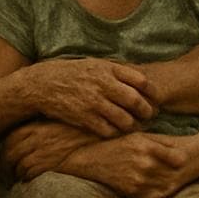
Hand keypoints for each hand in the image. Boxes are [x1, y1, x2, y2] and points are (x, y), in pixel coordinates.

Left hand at [1, 120, 98, 180]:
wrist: (92, 135)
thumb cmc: (73, 126)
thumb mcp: (52, 119)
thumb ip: (36, 126)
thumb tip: (20, 135)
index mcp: (34, 125)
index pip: (9, 138)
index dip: (3, 150)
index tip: (3, 156)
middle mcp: (36, 137)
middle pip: (10, 153)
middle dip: (4, 165)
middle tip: (5, 171)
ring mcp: (43, 150)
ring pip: (19, 165)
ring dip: (15, 174)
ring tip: (16, 177)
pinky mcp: (51, 163)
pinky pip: (31, 173)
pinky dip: (26, 178)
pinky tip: (28, 179)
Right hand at [22, 58, 156, 136]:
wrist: (43, 85)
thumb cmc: (71, 74)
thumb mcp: (94, 64)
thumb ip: (116, 71)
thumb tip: (141, 80)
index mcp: (107, 69)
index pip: (141, 81)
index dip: (152, 92)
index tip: (155, 98)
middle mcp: (103, 85)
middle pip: (136, 102)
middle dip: (147, 111)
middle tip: (149, 115)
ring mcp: (94, 103)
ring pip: (125, 120)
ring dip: (133, 125)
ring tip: (135, 126)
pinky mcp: (85, 118)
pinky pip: (109, 131)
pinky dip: (116, 133)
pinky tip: (117, 131)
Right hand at [67, 134, 194, 197]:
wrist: (92, 158)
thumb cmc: (117, 143)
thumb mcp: (137, 136)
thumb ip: (158, 142)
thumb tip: (182, 151)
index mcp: (145, 146)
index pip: (177, 158)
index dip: (184, 160)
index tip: (187, 160)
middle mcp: (143, 164)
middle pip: (174, 173)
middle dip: (182, 172)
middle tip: (190, 170)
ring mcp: (138, 180)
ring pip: (167, 186)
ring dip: (174, 183)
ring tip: (179, 179)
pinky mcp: (133, 192)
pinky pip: (155, 195)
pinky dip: (162, 192)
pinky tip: (164, 187)